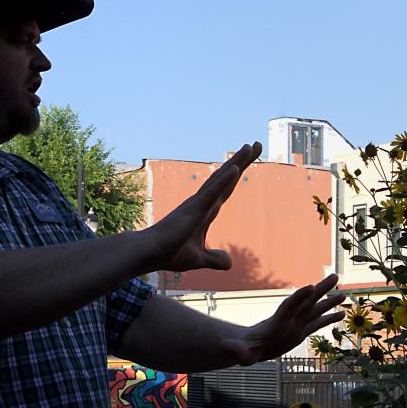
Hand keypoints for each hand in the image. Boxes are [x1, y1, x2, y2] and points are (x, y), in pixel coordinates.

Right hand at [140, 142, 262, 272]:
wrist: (150, 254)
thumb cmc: (170, 252)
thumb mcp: (199, 258)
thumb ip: (214, 259)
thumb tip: (230, 263)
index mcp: (204, 211)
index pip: (225, 189)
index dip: (237, 174)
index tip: (247, 161)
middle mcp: (202, 202)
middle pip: (226, 178)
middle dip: (242, 161)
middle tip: (256, 144)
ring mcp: (197, 204)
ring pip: (220, 179)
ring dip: (237, 163)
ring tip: (250, 147)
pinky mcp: (193, 210)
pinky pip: (211, 193)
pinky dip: (223, 181)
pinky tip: (235, 169)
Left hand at [218, 273, 344, 365]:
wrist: (249, 347)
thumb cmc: (244, 350)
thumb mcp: (240, 352)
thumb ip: (235, 350)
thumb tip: (225, 346)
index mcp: (277, 322)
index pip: (288, 307)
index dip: (298, 297)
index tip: (309, 286)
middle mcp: (289, 319)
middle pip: (306, 301)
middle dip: (320, 289)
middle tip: (334, 276)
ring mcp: (296, 324)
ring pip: (315, 309)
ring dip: (329, 301)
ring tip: (344, 293)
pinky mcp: (301, 331)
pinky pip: (318, 323)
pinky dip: (329, 319)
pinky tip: (342, 314)